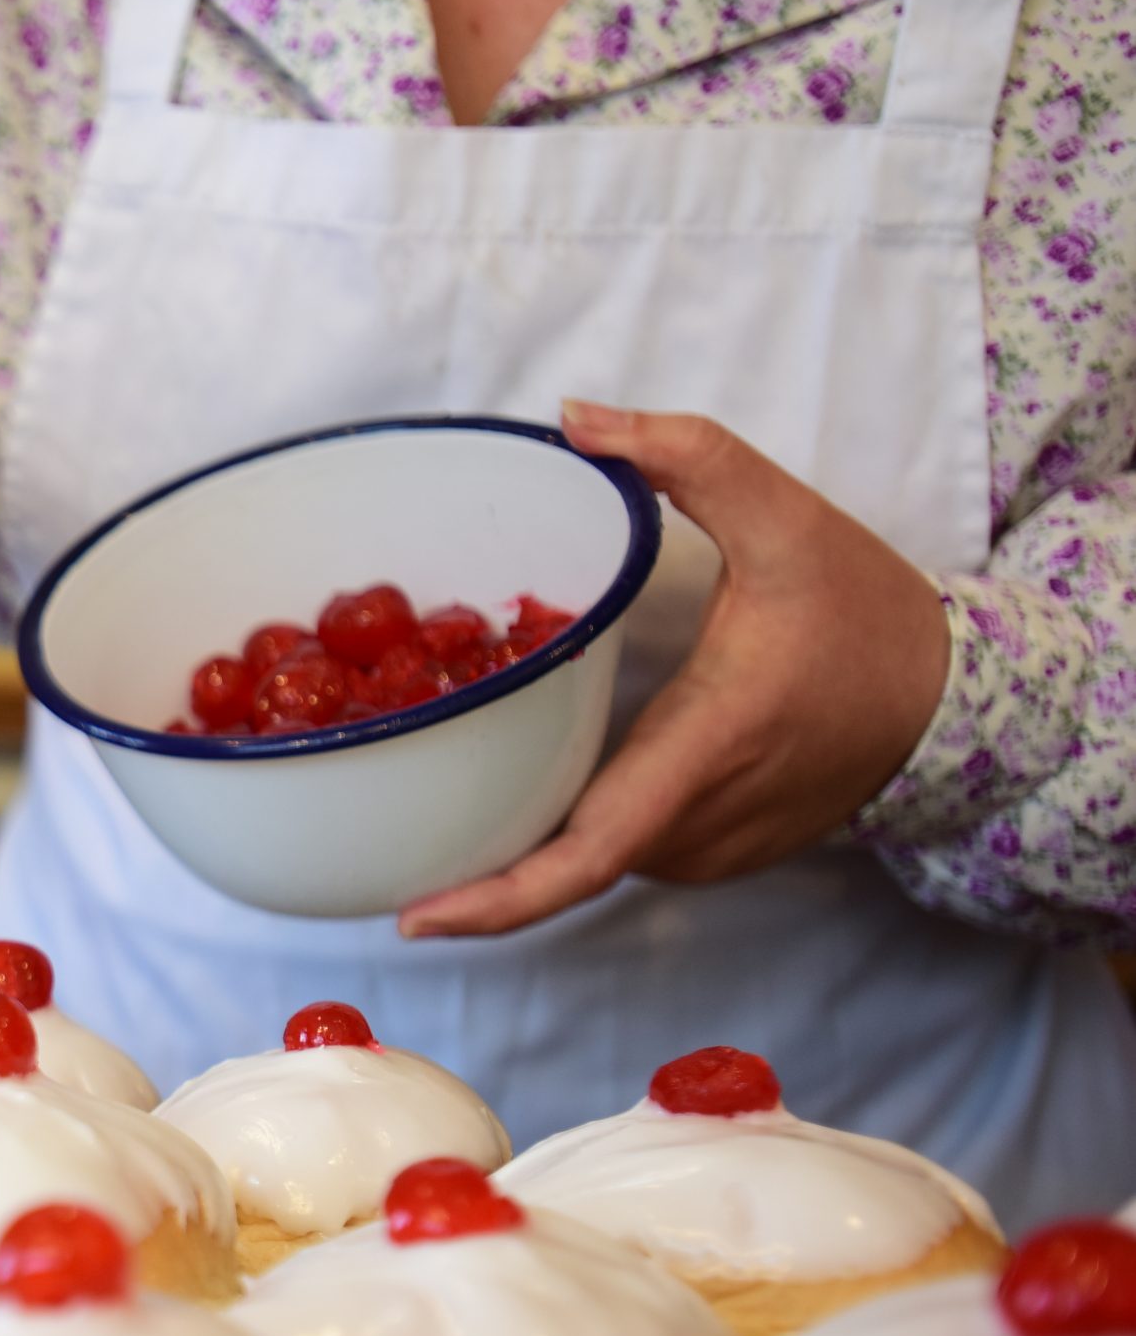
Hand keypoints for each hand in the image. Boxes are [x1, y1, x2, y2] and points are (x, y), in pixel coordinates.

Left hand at [398, 401, 950, 938]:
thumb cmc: (867, 612)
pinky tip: (516, 778)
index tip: (416, 918)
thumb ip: (686, 457)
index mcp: (700, 754)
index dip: (498, 899)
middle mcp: (693, 825)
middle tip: (380, 827)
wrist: (956, 700)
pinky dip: (565, 820)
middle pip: (559, 858)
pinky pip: (617, 843)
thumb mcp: (787, 515)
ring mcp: (703, 853)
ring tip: (435, 785)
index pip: (587, 857)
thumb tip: (575, 417)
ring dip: (516, 826)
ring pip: (583, 849)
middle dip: (469, 853)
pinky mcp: (709, 856)